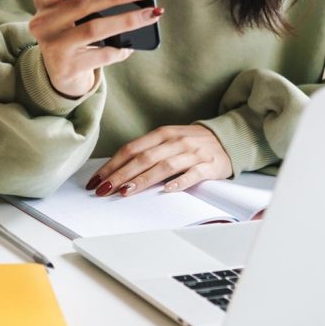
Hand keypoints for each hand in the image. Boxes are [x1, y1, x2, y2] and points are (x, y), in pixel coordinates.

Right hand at [28, 0, 162, 97]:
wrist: (62, 74)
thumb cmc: (73, 33)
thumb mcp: (70, 14)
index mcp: (44, 1)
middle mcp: (43, 22)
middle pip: (82, 2)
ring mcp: (52, 46)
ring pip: (94, 28)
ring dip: (127, 20)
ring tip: (152, 13)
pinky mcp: (67, 67)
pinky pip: (101, 54)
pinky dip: (120, 49)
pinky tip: (131, 46)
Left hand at [86, 125, 232, 196]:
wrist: (228, 139)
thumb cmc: (192, 143)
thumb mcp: (168, 141)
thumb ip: (147, 152)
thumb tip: (117, 170)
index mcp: (163, 134)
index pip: (131, 149)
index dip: (112, 164)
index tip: (96, 180)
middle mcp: (176, 141)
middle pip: (143, 158)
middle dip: (120, 175)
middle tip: (103, 190)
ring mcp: (192, 153)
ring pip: (164, 166)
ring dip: (143, 179)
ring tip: (125, 192)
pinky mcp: (209, 165)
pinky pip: (192, 174)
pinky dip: (180, 182)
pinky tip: (167, 190)